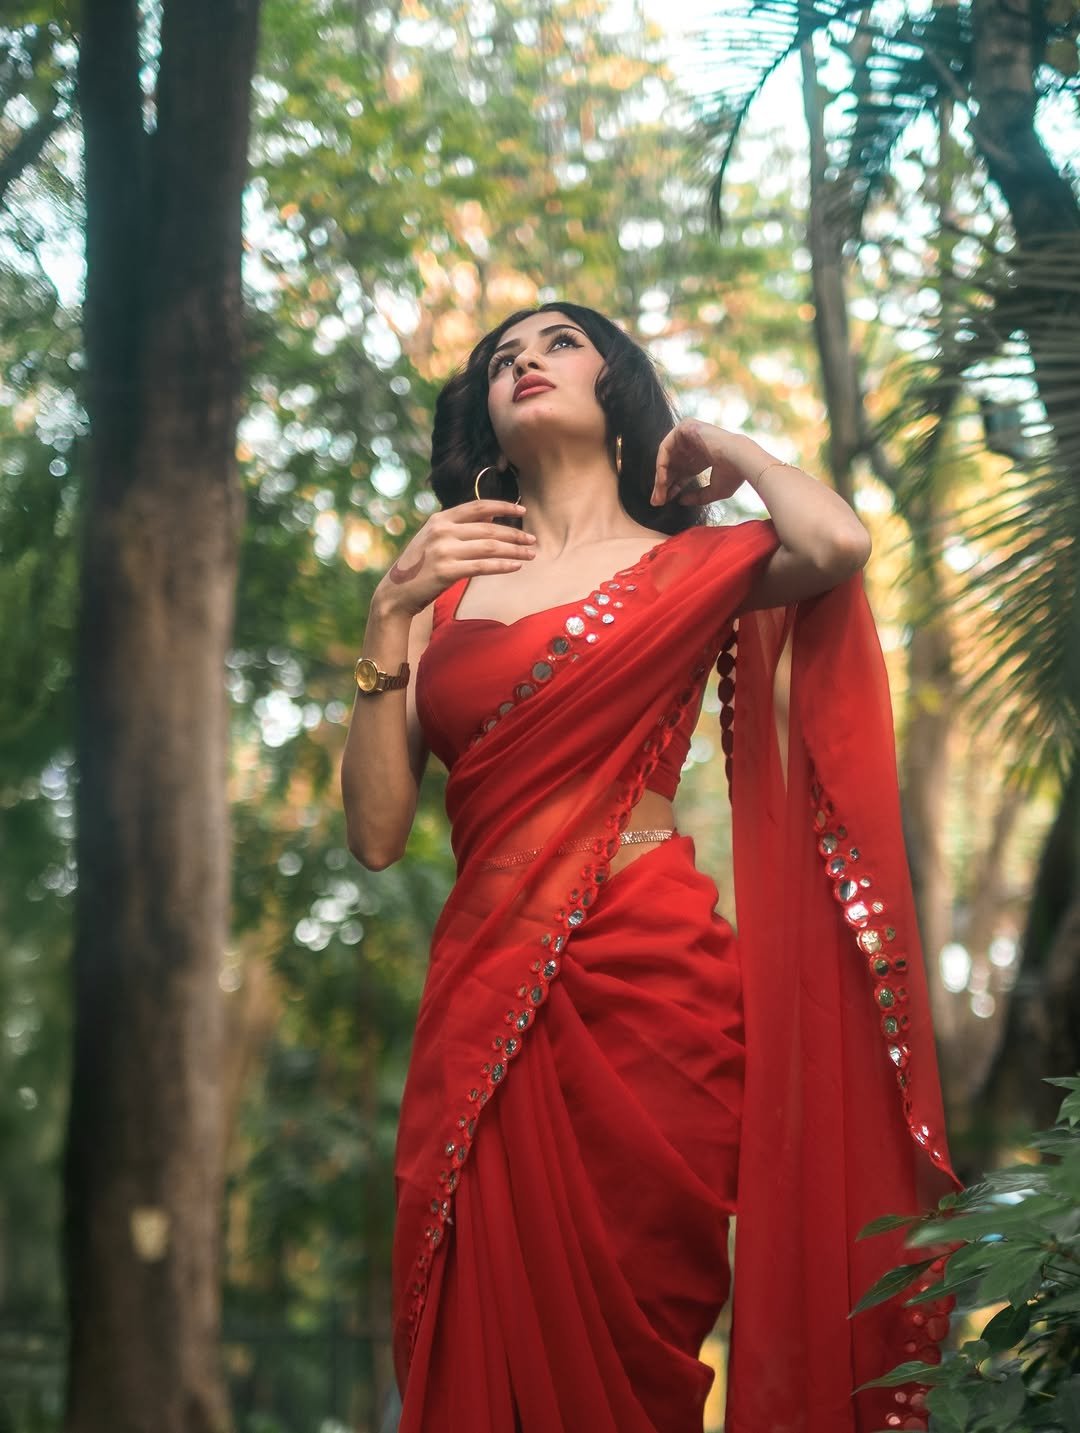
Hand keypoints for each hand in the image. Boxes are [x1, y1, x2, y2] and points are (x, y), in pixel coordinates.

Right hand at [374, 500, 536, 617]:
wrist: (396, 592)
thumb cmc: (419, 567)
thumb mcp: (434, 539)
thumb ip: (458, 528)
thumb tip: (491, 519)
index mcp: (439, 519)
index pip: (478, 507)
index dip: (503, 506)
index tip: (522, 509)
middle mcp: (442, 531)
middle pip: (489, 528)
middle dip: (515, 533)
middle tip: (533, 539)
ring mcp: (443, 551)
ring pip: (490, 547)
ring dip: (514, 550)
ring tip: (531, 554)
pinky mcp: (447, 571)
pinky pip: (483, 566)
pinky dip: (503, 565)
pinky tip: (516, 566)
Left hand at [650, 419, 755, 505]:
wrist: (740, 459)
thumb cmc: (732, 475)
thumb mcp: (713, 491)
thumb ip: (697, 497)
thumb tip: (680, 501)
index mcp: (703, 456)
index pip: (682, 471)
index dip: (673, 486)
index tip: (666, 500)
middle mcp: (695, 444)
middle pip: (672, 465)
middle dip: (663, 484)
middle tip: (657, 501)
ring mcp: (689, 434)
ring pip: (667, 457)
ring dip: (660, 477)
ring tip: (658, 494)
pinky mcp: (684, 428)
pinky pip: (665, 448)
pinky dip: (661, 465)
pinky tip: (662, 481)